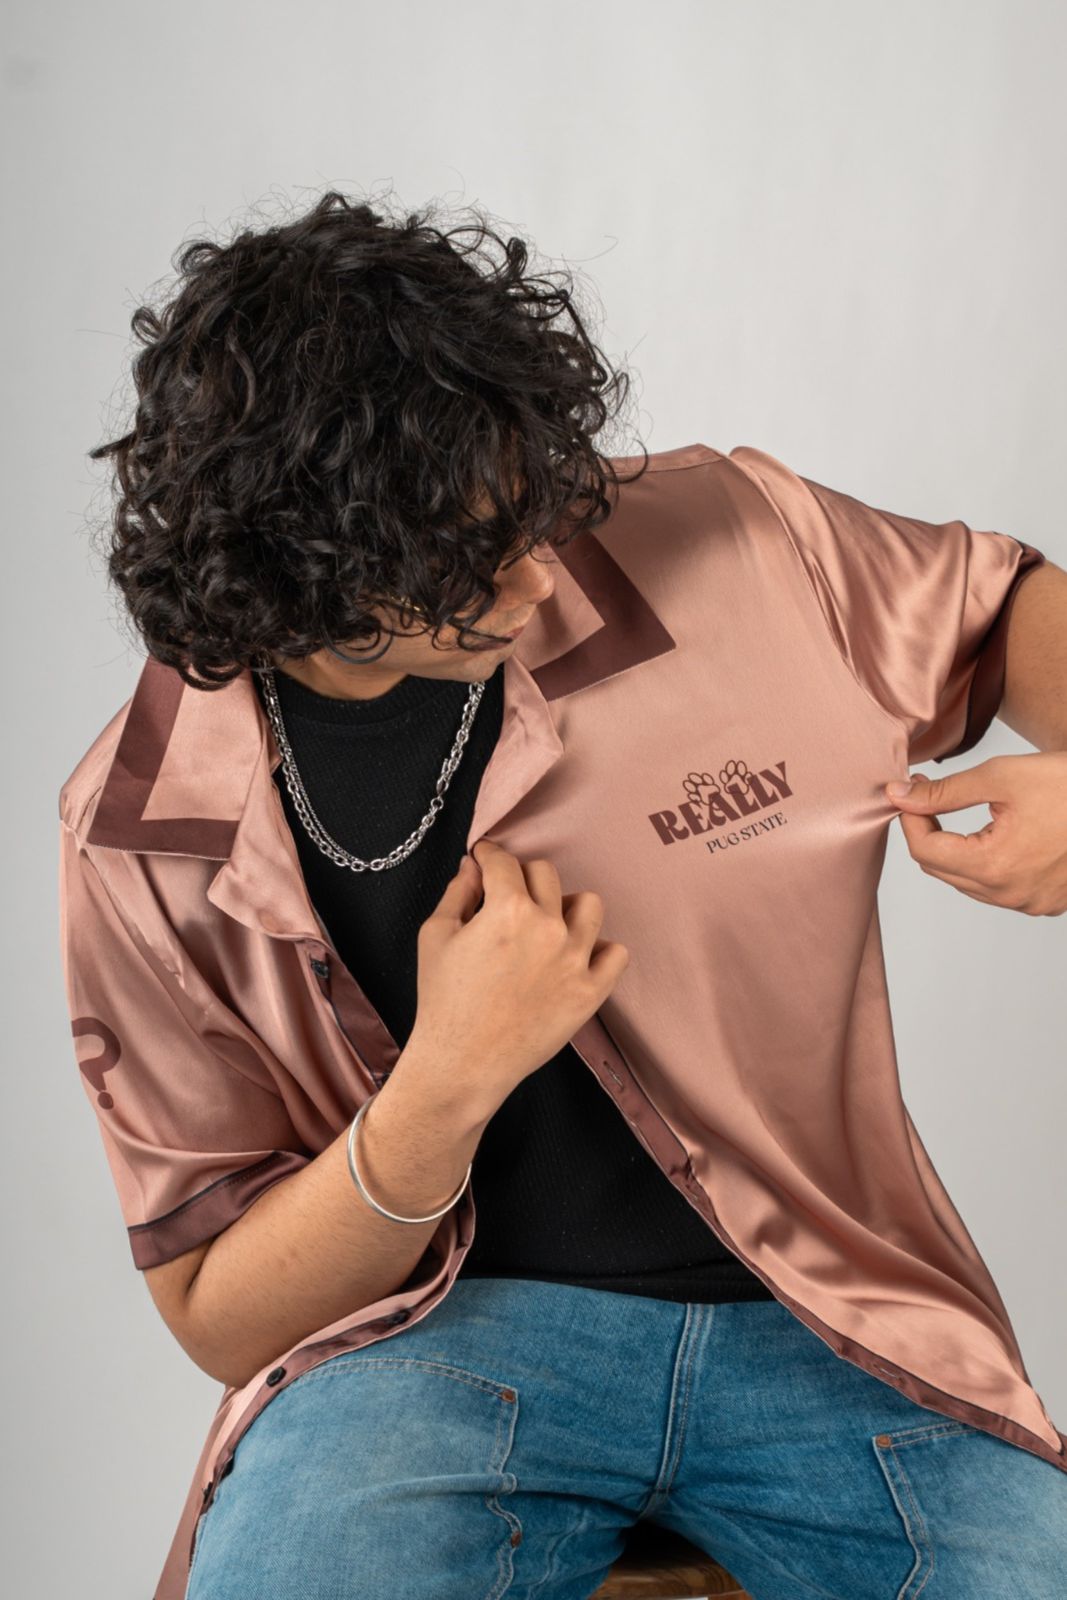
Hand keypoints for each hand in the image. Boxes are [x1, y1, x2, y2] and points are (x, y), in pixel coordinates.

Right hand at [402, 840, 630, 1123]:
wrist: (463, 1063)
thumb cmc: (443, 1001)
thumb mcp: (435, 937)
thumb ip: (458, 893)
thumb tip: (473, 868)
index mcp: (508, 910)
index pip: (505, 861)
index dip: (489, 856)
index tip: (485, 859)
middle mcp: (548, 928)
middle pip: (546, 875)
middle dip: (521, 878)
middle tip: (507, 896)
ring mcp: (575, 960)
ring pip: (589, 905)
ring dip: (566, 906)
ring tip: (546, 924)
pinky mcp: (591, 992)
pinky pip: (615, 953)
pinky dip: (598, 950)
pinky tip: (574, 956)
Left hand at [884, 752, 1066, 914]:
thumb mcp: (1000, 777)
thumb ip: (944, 792)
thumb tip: (899, 796)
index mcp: (994, 866)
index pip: (924, 850)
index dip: (910, 817)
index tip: (912, 790)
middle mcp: (1010, 894)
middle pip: (942, 869)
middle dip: (929, 832)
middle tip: (930, 795)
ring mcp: (1031, 903)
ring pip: (968, 882)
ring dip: (956, 850)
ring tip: (961, 812)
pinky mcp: (1048, 902)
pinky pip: (999, 889)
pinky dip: (986, 864)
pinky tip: (995, 834)